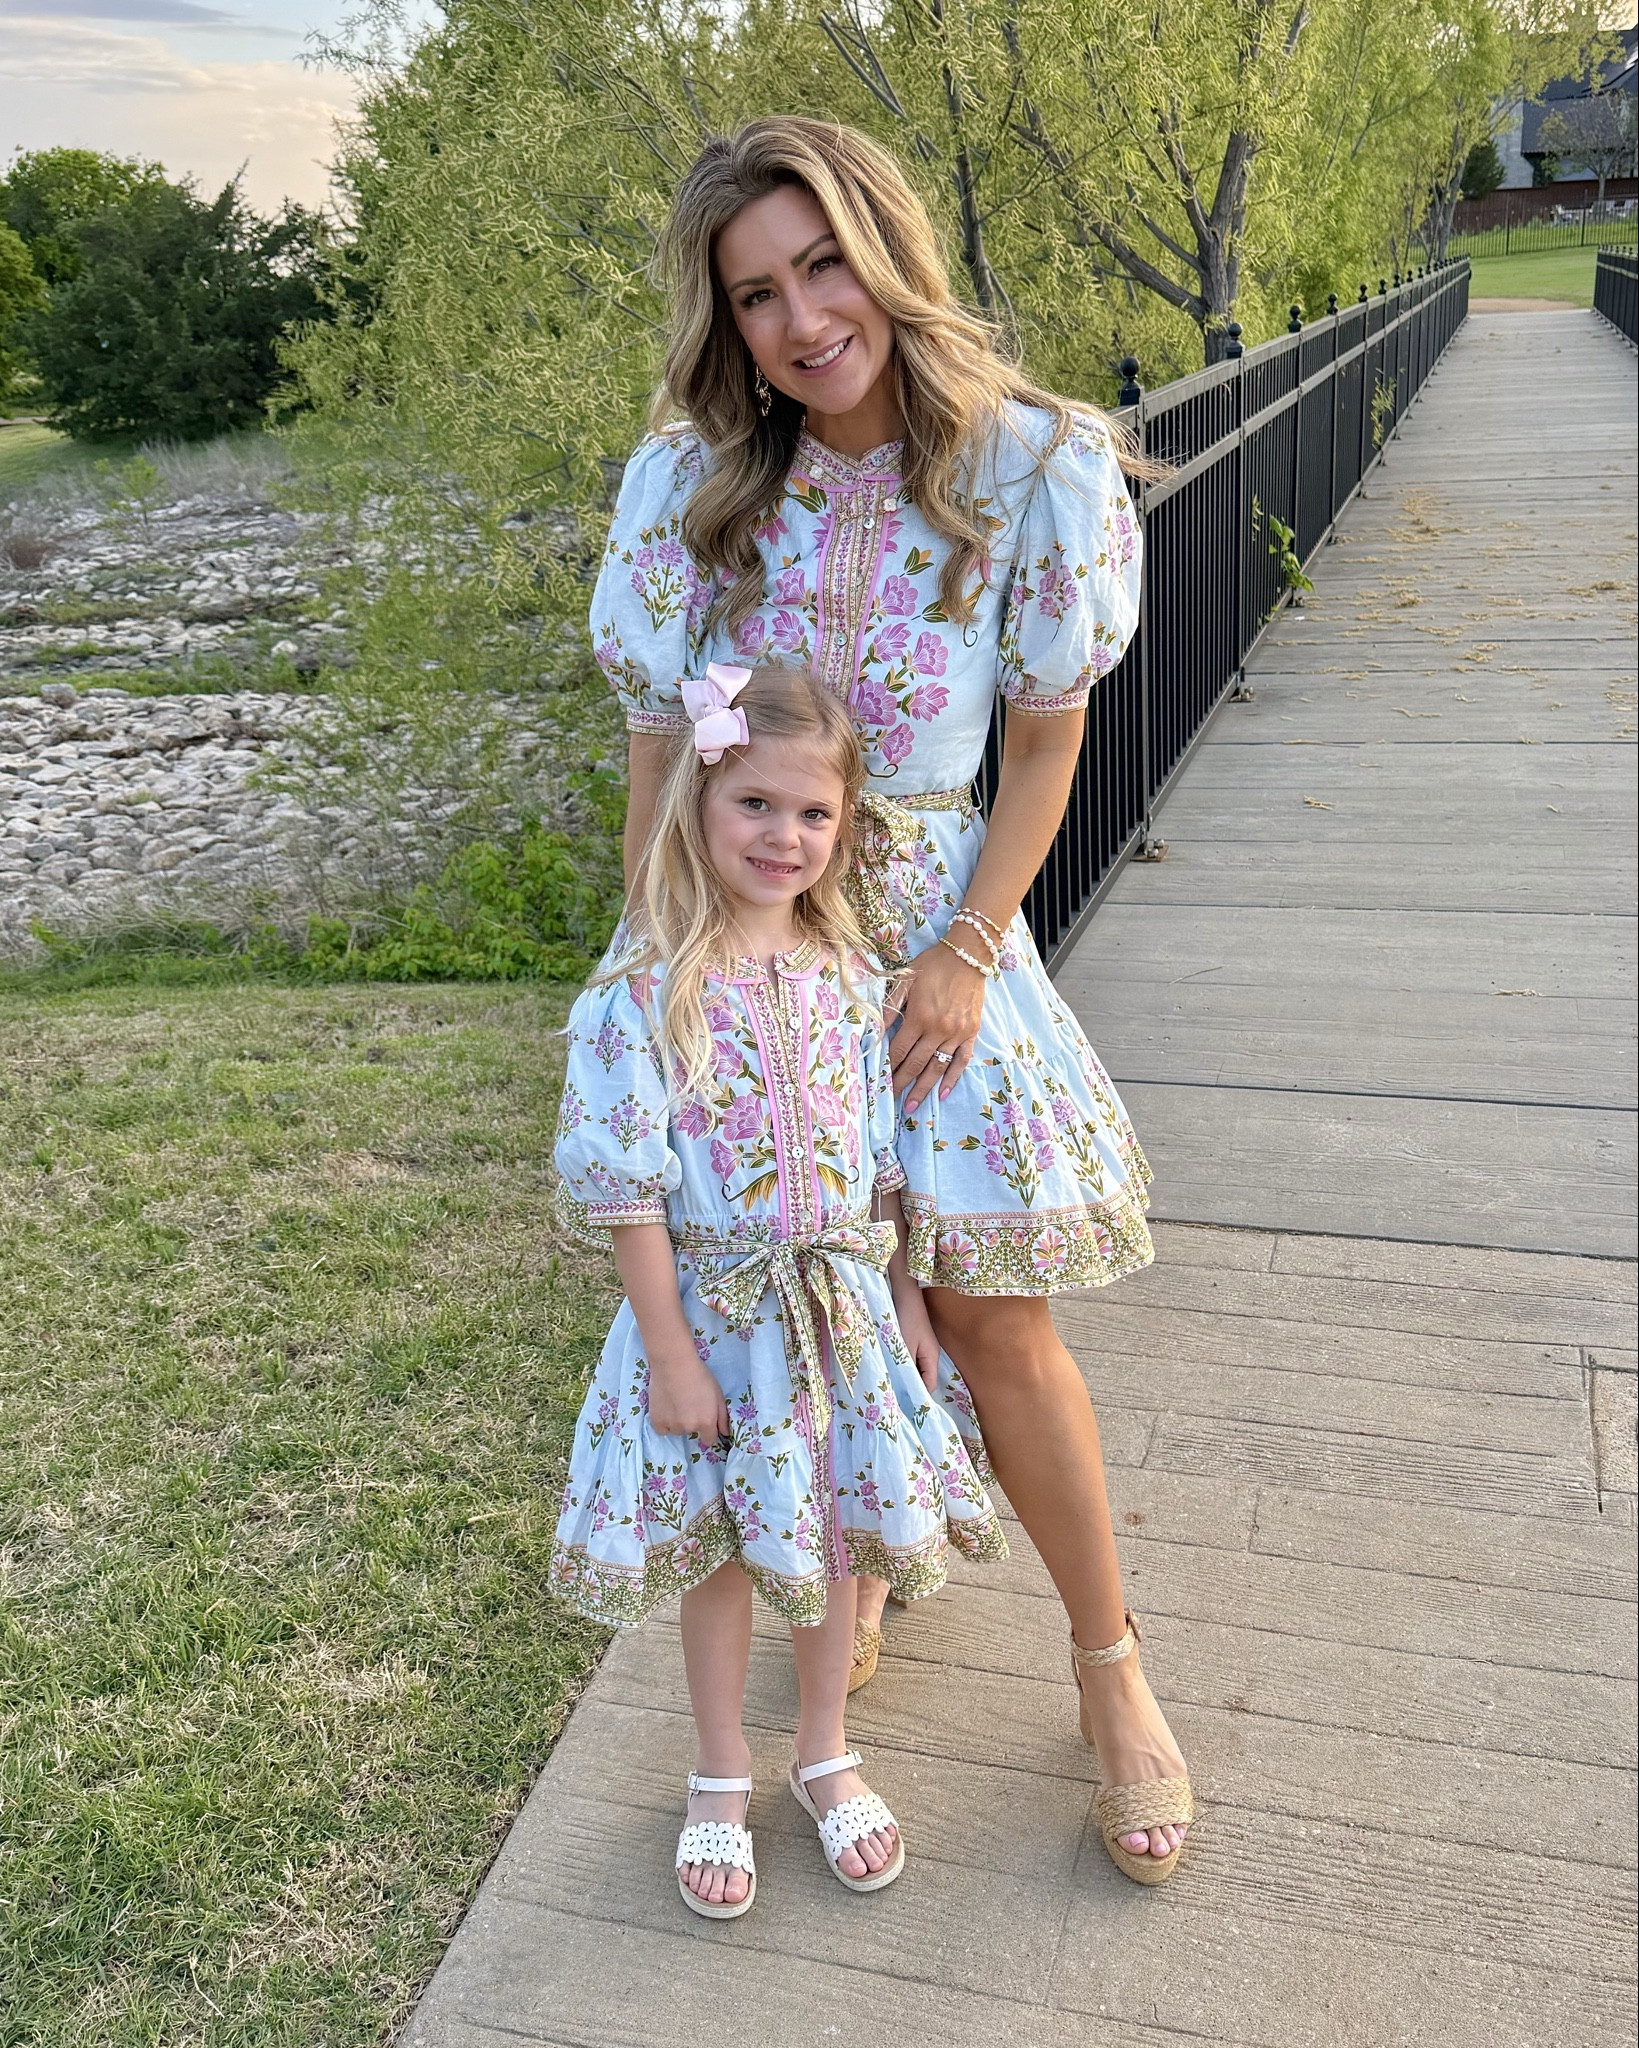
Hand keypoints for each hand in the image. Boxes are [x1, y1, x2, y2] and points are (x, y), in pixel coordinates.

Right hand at [645, 1342, 731, 1442]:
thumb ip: (723, 1417)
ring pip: (676, 1430)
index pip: (709, 1439)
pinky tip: (665, 1407)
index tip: (703, 1422)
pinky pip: (662, 1429)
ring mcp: (672, 1425)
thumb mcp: (718, 1394)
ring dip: (677, 1421)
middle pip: (691, 1432)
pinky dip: (664, 1421)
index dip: (707, 1431)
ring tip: (675, 1401)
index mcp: (706, 1422)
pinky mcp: (657, 1421)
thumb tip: (725, 1433)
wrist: (674, 1364)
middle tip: (688, 1403)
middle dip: (691, 1422)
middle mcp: (690, 1427)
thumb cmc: (699, 1375)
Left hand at [890, 943, 985, 1112]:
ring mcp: (956, 1033)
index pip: (899, 1050)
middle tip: (890, 1101)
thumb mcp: (905, 981)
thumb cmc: (932, 965)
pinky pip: (961, 1060)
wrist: (968, 954)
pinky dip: (952, 1078)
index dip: (888, 1067)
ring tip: (911, 1106)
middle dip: (901, 1083)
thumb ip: (890, 1007)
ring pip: (937, 1067)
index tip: (879, 1082)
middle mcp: (938, 1029)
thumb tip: (874, 1032)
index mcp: (919, 1017)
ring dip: (923, 1089)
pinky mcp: (971, 1033)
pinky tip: (942, 1092)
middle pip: (915, 1063)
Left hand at [891, 1279, 940, 1389]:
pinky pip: (907, 1359)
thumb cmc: (906, 1318)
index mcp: (931, 1357)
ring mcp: (920, 1347)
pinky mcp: (911, 1340)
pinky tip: (888, 1368)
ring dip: (903, 1375)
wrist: (904, 1291)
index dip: (918, 1397)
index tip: (903, 1407)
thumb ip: (906, 1368)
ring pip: (913, 1369)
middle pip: (922, 1378)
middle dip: (909, 1388)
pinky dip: (900, 1364)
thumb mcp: (904, 1346)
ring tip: (888, 1386)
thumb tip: (906, 1390)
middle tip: (892, 1399)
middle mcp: (928, 1354)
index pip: (929, 1385)